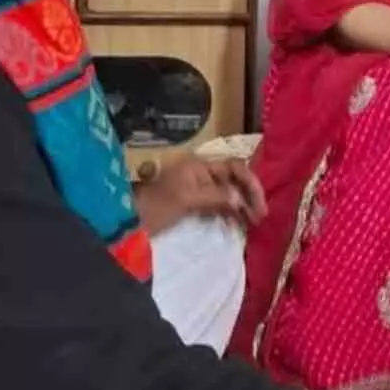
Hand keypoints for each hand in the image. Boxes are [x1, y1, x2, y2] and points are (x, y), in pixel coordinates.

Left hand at [135, 156, 265, 236]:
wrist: (128, 223)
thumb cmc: (155, 206)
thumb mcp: (186, 199)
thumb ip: (216, 196)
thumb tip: (241, 199)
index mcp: (200, 165)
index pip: (235, 167)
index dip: (250, 183)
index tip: (260, 205)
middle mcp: (201, 173)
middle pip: (234, 179)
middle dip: (250, 195)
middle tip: (261, 217)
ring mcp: (198, 189)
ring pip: (229, 193)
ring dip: (243, 206)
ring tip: (254, 222)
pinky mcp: (195, 205)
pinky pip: (220, 205)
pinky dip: (232, 213)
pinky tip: (240, 224)